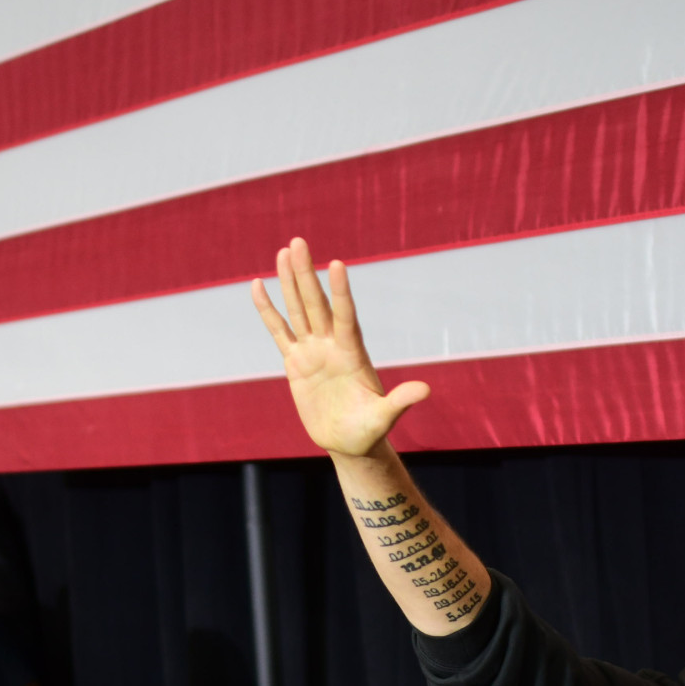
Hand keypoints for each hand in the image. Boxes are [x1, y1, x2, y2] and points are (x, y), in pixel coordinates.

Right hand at [249, 238, 430, 457]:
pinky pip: (279, 331)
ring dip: (290, 282)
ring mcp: (314, 351)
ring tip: (284, 252)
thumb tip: (426, 391)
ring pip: (298, 310)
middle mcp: (333, 345)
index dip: (340, 292)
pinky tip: (258, 286)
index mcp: (353, 354)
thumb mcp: (384, 418)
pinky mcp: (296, 362)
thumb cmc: (369, 431)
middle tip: (298, 242)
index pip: (345, 316)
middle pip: (316, 304)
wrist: (349, 443)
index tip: (337, 264)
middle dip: (306, 274)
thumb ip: (401, 401)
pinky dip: (268, 311)